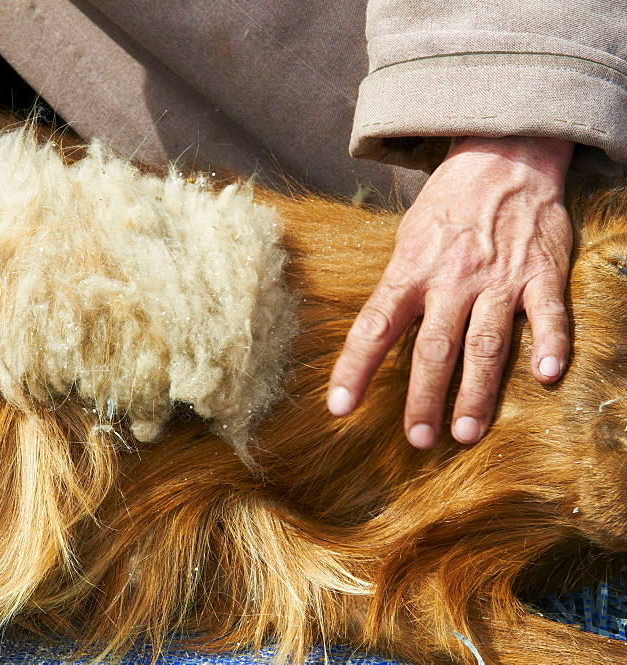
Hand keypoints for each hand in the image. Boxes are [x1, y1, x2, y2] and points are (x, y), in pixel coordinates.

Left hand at [327, 136, 574, 447]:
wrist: (501, 155)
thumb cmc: (447, 207)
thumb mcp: (407, 240)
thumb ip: (399, 289)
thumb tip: (377, 336)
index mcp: (410, 272)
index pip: (373, 327)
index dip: (354, 369)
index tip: (340, 407)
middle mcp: (451, 279)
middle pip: (433, 348)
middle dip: (424, 398)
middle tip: (418, 440)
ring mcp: (498, 278)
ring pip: (485, 344)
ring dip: (477, 392)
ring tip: (466, 432)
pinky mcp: (541, 273)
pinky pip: (547, 314)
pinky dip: (550, 344)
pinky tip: (547, 375)